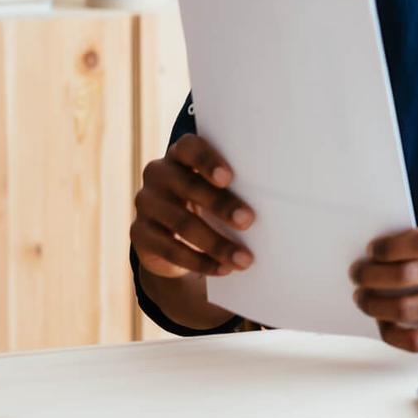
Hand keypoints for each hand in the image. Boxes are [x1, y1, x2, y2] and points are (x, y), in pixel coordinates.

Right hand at [132, 134, 255, 278]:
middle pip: (189, 186)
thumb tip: (278, 205)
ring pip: (182, 223)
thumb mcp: (218, 189)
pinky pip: (170, 249)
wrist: (170, 232)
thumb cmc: (208, 200)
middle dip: (221, 205)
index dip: (207, 160)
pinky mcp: (140, 233)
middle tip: (249, 221)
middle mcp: (159, 173)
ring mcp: (146, 203)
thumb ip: (236, 186)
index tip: (228, 177)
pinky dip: (200, 262)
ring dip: (216, 243)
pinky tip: (223, 269)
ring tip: (244, 259)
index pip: (189, 147)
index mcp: (180, 154)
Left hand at [350, 216, 417, 352]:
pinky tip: (384, 324)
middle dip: (370, 276)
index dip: (388, 246)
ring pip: (405, 309)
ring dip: (374, 305)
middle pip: (405, 275)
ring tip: (364, 299)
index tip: (372, 251)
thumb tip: (385, 247)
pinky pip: (417, 340)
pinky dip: (392, 334)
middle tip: (357, 275)